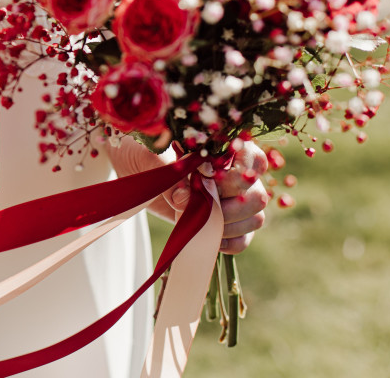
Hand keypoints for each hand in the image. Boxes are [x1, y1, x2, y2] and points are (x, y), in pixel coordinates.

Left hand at [107, 136, 268, 254]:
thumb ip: (171, 173)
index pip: (254, 161)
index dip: (236, 177)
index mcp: (226, 148)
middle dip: (230, 207)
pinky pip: (242, 239)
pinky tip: (205, 236)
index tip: (206, 180)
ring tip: (198, 221)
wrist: (132, 166)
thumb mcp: (151, 156)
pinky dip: (228, 242)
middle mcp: (236, 173)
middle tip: (199, 206)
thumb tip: (185, 198)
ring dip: (229, 226)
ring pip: (254, 218)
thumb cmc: (144, 150)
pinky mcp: (223, 221)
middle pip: (258, 195)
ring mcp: (232, 199)